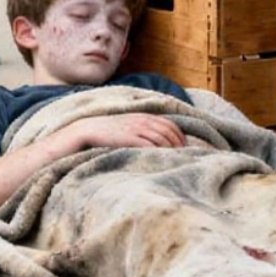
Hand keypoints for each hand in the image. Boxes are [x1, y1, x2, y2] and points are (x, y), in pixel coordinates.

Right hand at [64, 114, 186, 152]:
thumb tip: (159, 140)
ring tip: (177, 160)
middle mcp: (143, 121)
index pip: (170, 124)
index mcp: (145, 116)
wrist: (89, 129)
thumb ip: (143, 128)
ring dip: (171, 149)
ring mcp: (136, 128)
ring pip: (161, 138)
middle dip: (179, 143)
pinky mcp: (128, 138)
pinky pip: (148, 144)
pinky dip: (158, 151)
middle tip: (186, 155)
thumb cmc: (110, 131)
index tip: (186, 146)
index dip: (180, 135)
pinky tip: (162, 159)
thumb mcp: (129, 124)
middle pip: (168, 131)